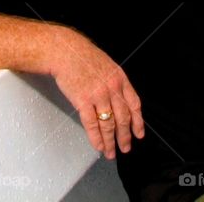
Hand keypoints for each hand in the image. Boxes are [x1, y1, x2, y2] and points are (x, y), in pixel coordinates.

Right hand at [47, 29, 144, 159]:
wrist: (64, 51)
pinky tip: (99, 146)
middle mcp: (112, 88)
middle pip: (123, 118)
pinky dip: (96, 138)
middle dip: (125, 136)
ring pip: (108, 124)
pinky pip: (92, 124)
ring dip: (110, 141)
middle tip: (125, 148)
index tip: (139, 134)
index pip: (134, 104)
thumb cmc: (82, 56)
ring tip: (111, 152)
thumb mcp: (107, 65)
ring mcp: (98, 95)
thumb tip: (119, 101)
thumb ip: (115, 82)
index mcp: (120, 78)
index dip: (138, 122)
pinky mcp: (82, 101)